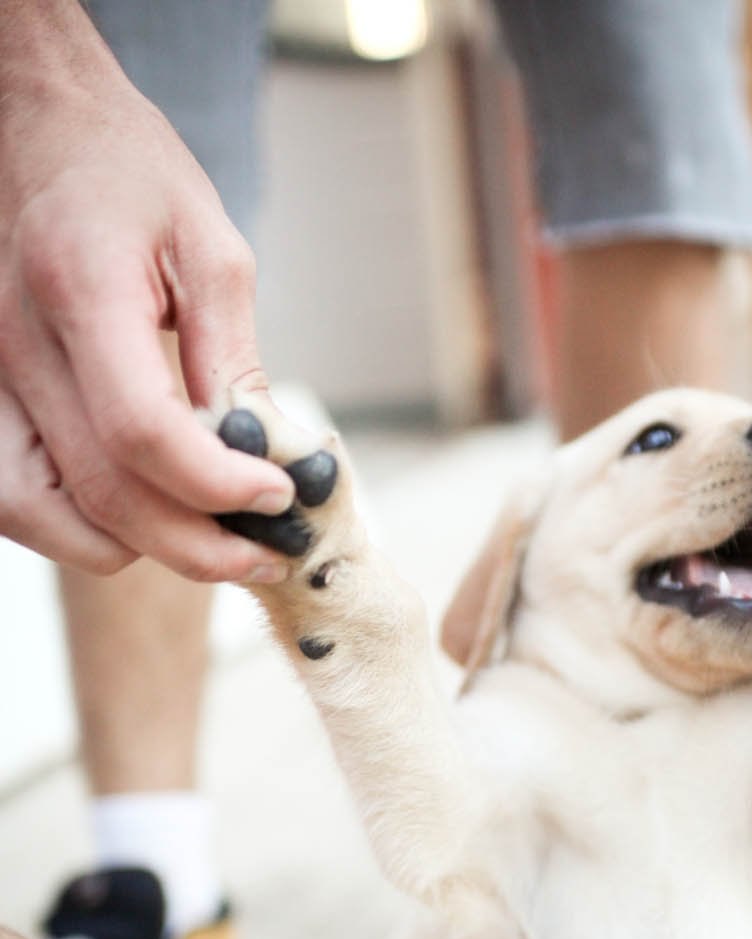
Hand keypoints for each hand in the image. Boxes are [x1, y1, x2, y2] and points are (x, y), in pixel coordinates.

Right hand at [0, 1, 292, 580]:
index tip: (279, 493)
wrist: (39, 128)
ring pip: (47, 518)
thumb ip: (231, 358)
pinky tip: (144, 519)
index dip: (217, 485)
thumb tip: (266, 454)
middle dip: (198, 544)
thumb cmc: (128, 175)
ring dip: (137, 547)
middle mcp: (18, 348)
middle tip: (268, 550)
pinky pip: (18, 502)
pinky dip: (82, 530)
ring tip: (210, 540)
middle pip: (103, 493)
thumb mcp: (209, 248)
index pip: (141, 432)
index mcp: (82, 294)